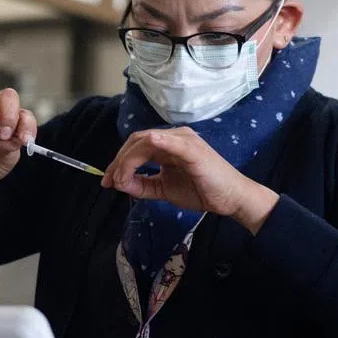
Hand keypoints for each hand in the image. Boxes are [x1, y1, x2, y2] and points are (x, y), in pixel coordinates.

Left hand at [101, 128, 279, 231]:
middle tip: (108, 180)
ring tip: (120, 178)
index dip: (118, 162)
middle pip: (137, 141)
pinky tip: (150, 142)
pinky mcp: (194, 149)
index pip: (136, 147)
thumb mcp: (164, 190)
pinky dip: (159, 140)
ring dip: (129, 159)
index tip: (108, 181)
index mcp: (167, 145)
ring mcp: (184, 141)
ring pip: (147, 142)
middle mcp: (174, 138)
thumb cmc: (202, 190)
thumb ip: (143, 186)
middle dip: (119, 161)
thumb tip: (120, 183)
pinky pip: (173, 143)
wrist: (230, 199)